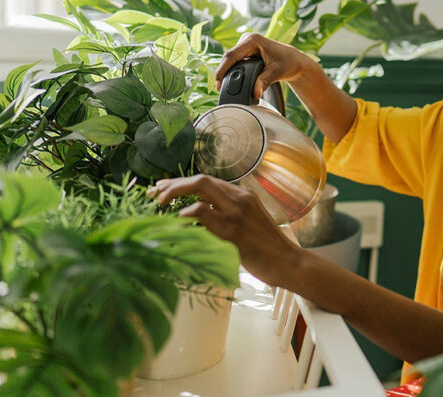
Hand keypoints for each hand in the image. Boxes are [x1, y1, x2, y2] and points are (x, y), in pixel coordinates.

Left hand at [147, 175, 301, 287]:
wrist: (287, 262)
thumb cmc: (266, 248)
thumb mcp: (248, 223)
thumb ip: (227, 214)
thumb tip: (197, 216)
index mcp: (243, 195)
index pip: (207, 181)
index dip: (181, 183)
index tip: (162, 189)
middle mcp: (240, 198)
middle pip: (200, 179)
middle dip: (173, 185)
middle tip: (154, 195)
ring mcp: (237, 213)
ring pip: (201, 188)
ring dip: (175, 193)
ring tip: (160, 204)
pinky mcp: (233, 230)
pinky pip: (204, 212)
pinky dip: (187, 213)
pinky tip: (178, 220)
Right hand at [215, 33, 314, 98]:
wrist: (294, 61)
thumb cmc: (288, 63)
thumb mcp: (277, 72)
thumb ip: (264, 82)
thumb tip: (255, 93)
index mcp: (253, 40)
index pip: (231, 55)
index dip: (222, 70)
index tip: (218, 83)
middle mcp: (246, 39)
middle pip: (228, 58)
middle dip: (223, 73)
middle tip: (219, 89)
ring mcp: (244, 44)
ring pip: (230, 60)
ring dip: (226, 73)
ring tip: (223, 88)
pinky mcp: (245, 51)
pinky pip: (234, 62)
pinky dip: (232, 72)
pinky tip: (229, 82)